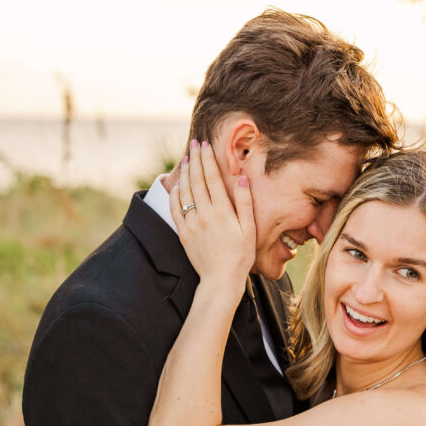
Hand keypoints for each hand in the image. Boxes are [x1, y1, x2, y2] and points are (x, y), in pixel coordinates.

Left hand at [170, 140, 255, 296]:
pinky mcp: (183, 233)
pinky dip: (175, 193)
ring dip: (185, 173)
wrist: (221, 280)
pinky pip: (175, 208)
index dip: (208, 159)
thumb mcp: (249, 230)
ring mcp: (192, 223)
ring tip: (187, 159)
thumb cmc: (240, 256)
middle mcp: (204, 214)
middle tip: (194, 144)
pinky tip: (178, 185)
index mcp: (222, 211)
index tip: (205, 144)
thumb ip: (245, 203)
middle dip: (195, 159)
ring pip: (185, 191)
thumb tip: (243, 178)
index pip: (212, 178)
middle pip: (197, 180)